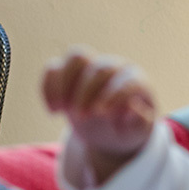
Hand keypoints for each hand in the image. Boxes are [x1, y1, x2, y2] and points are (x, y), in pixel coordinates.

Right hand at [42, 47, 156, 181]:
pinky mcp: (67, 71)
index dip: (114, 95)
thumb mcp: (134, 133)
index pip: (127, 81)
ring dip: (66, 83)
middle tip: (82, 118)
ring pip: (76, 56)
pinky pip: (54, 68)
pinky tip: (54, 111)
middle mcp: (114, 67)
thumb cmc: (125, 130)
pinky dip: (49, 87)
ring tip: (62, 110)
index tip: (101, 115)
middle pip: (100, 69)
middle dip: (87, 93)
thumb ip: (138, 123)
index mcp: (135, 81)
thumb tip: (133, 109)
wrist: (107, 131)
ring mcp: (90, 66)